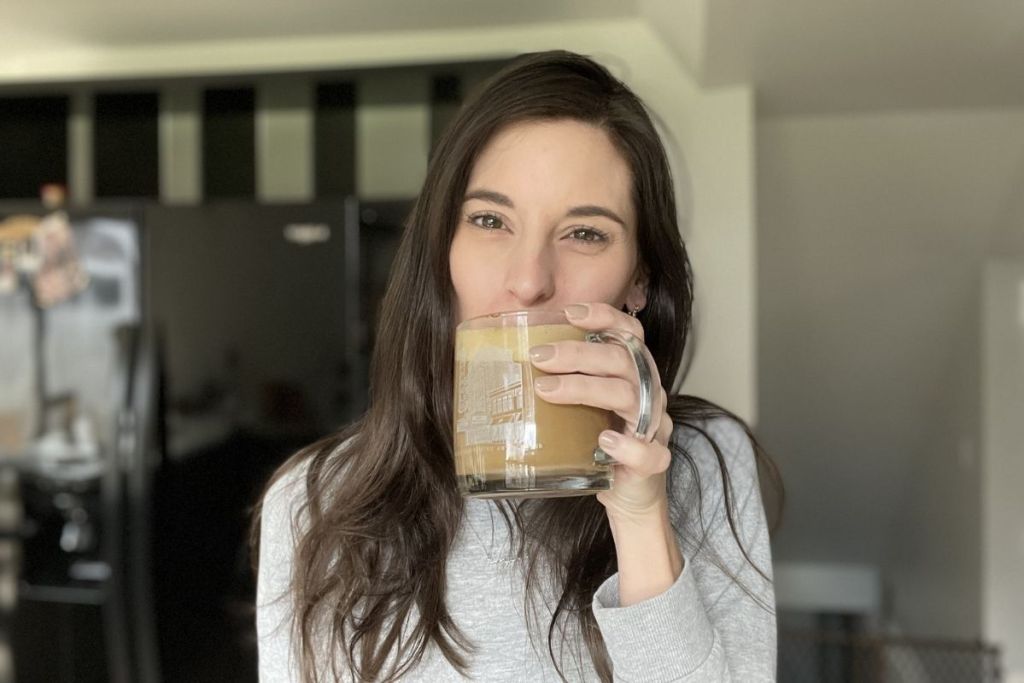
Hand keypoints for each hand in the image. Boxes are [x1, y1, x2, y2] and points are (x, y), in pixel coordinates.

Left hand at [529, 302, 673, 520]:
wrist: (629, 493)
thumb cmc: (600, 443)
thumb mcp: (584, 407)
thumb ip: (563, 382)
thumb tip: (510, 363)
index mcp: (634, 374)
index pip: (629, 333)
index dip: (604, 317)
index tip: (569, 313)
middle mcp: (648, 393)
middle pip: (622, 360)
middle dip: (578, 354)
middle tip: (538, 357)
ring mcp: (654, 427)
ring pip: (629, 396)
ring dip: (586, 389)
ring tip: (547, 391)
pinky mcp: (653, 463)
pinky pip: (649, 452)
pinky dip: (627, 444)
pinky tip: (603, 441)